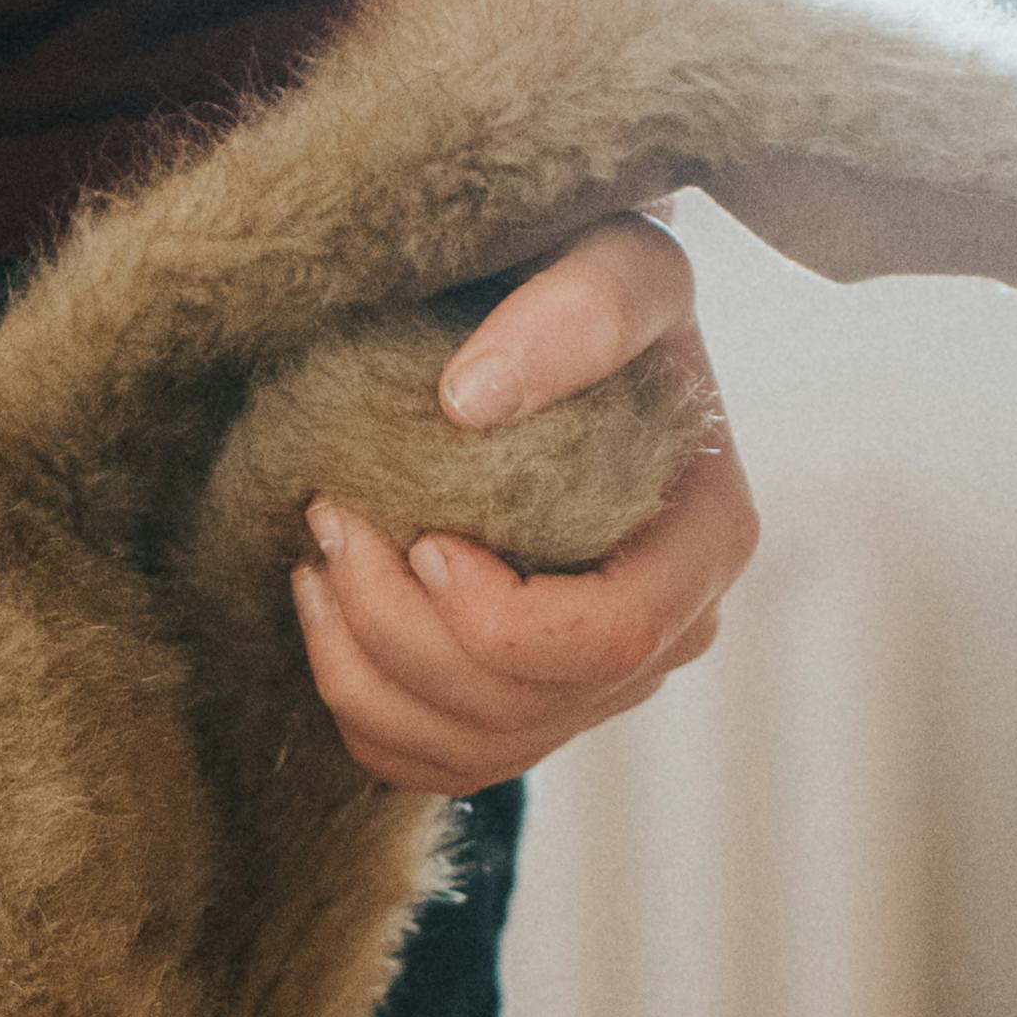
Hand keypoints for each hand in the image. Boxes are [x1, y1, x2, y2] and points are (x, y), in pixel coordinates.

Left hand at [288, 212, 756, 792]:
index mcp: (707, 540)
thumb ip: (579, 308)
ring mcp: (602, 680)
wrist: (547, 304)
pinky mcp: (534, 699)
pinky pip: (440, 763)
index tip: (418, 535)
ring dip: (364, 672)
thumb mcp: (617, 253)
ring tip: (309, 563)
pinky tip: (325, 617)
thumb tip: (472, 401)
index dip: (495, 617)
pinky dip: (365, 712)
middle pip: (525, 707)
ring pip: (472, 749)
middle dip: (401, 633)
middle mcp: (672, 628)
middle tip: (325, 522)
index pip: (607, 641)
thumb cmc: (587, 274)